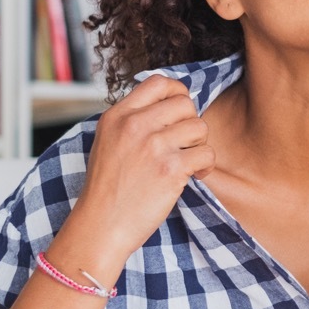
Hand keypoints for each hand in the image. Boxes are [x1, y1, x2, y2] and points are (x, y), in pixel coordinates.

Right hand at [69, 75, 214, 268]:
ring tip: (188, 162)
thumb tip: (170, 105)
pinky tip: (195, 175)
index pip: (158, 82)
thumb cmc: (108, 188)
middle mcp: (135, 125)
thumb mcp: (108, 142)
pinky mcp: (171, 169)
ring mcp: (153, 146)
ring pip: (200, 126)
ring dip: (200, 145)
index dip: (177, 93)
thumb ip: (133, 121)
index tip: (179, 114)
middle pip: (185, 103)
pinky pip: (207, 153)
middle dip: (191, 123)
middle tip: (184, 145)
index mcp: (117, 115)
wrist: (101, 225)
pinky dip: (206, 166)